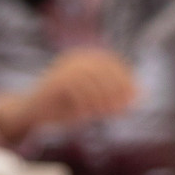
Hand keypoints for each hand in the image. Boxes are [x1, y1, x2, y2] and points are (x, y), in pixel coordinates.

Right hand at [0, 46, 137, 146]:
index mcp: (86, 60)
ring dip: (101, 97)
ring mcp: (62, 68)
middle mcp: (74, 59)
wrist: (33, 113)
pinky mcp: (53, 81)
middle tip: (123, 108)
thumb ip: (115, 98)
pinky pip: (73, 87)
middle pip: (102, 68)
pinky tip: (87, 115)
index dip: (125, 79)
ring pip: (88, 77)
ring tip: (106, 113)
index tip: (135, 98)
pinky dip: (83, 102)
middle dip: (116, 88)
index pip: (111, 62)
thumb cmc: (66, 109)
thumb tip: (141, 94)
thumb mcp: (95, 104)